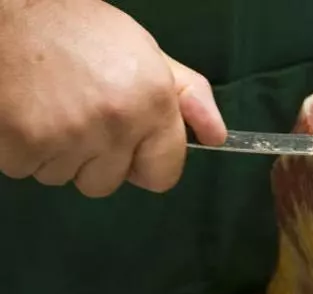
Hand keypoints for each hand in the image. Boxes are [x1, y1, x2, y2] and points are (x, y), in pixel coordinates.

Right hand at [0, 0, 226, 196]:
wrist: (5, 12)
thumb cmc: (76, 30)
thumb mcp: (144, 52)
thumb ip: (187, 95)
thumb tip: (217, 137)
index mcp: (152, 102)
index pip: (163, 175)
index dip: (145, 162)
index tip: (129, 145)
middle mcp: (116, 123)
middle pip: (108, 182)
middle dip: (95, 159)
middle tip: (79, 112)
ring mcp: (67, 137)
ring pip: (66, 178)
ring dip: (57, 153)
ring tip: (50, 106)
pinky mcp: (22, 146)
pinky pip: (27, 170)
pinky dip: (22, 149)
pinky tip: (24, 112)